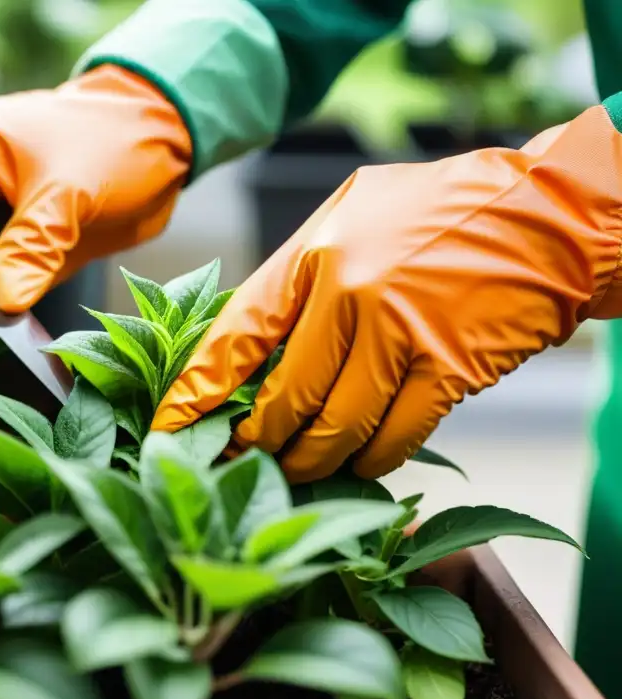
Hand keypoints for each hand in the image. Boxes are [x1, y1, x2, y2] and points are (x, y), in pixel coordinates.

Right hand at [0, 65, 190, 312]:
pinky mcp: (20, 234)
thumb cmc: (114, 141)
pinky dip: (22, 289)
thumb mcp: (70, 195)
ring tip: (35, 282)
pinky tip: (46, 283)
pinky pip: (7, 275)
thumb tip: (3, 301)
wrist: (165, 139)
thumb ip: (31, 249)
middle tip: (9, 291)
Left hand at [153, 105, 621, 482]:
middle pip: (282, 401)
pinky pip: (393, 441)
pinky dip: (371, 462)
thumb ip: (297, 274)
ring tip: (299, 470)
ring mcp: (400, 334)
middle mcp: (349, 294)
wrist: (547, 212)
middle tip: (244, 463)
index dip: (194, 393)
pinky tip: (363, 461)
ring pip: (334, 431)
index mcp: (314, 254)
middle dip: (256, 445)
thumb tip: (247, 344)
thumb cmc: (438, 215)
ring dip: (311, 464)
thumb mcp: (350, 215)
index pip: (233, 337)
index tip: (168, 432)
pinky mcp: (448, 370)